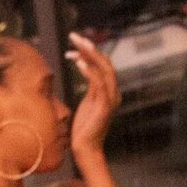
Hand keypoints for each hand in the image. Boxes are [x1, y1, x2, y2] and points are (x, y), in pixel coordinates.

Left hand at [65, 33, 118, 163]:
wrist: (85, 150)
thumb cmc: (83, 129)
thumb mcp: (87, 103)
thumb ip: (90, 87)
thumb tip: (83, 68)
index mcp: (110, 91)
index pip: (102, 65)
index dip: (89, 52)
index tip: (73, 46)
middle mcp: (113, 93)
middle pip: (105, 62)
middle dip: (89, 47)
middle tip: (74, 36)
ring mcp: (110, 99)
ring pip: (103, 69)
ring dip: (89, 54)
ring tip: (77, 43)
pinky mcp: (104, 107)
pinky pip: (98, 84)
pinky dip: (89, 72)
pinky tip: (78, 63)